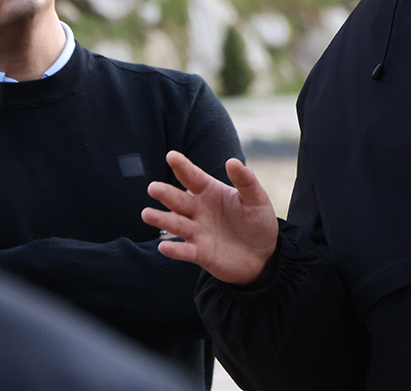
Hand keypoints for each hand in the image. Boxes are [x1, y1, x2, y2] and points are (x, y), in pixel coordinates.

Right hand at [143, 151, 279, 284]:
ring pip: (175, 224)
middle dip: (165, 194)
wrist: (263, 255)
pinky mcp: (199, 253)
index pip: (193, 177)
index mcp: (210, 192)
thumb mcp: (256, 199)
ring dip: (161, 219)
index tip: (172, 156)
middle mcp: (198, 210)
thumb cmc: (257, 221)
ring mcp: (197, 232)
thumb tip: (232, 161)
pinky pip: (184, 251)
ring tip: (147, 214)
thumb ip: (245, 181)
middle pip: (178, 200)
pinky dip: (174, 249)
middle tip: (153, 188)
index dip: (183, 167)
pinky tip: (164, 247)